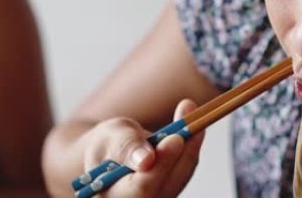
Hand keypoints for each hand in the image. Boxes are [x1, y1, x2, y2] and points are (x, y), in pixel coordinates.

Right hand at [81, 100, 203, 197]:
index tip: (175, 138)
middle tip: (192, 120)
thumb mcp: (109, 137)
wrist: (112, 153)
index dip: (161, 165)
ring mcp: (158, 196)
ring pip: (181, 175)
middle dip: (183, 151)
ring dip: (191, 143)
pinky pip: (186, 169)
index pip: (142, 188)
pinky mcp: (172, 187)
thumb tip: (146, 160)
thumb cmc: (107, 145)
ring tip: (189, 110)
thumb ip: (125, 146)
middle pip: (168, 184)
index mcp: (114, 195)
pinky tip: (193, 122)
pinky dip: (191, 144)